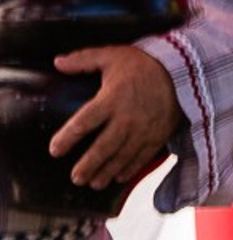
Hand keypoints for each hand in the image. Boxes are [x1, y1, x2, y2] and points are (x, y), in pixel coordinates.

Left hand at [48, 44, 178, 189]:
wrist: (184, 69)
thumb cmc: (144, 63)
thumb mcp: (111, 56)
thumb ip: (83, 60)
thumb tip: (57, 62)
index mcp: (111, 99)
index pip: (83, 123)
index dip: (67, 138)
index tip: (55, 150)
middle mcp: (126, 118)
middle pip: (103, 147)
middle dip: (88, 165)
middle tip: (76, 178)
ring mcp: (144, 129)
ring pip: (122, 156)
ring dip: (107, 172)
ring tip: (93, 184)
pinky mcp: (159, 135)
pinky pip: (143, 156)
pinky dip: (130, 168)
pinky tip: (119, 178)